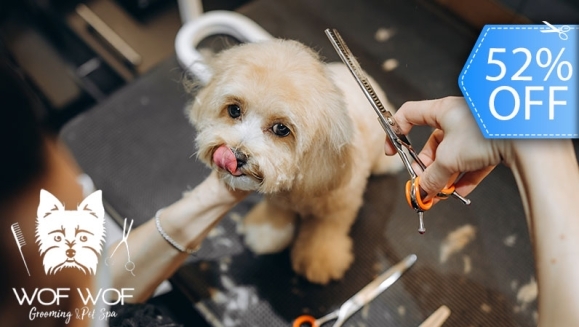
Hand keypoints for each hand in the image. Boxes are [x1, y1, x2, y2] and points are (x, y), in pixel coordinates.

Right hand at [384, 97, 508, 199]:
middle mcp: (458, 117)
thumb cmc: (484, 134)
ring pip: (453, 155)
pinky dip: (465, 177)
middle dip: (426, 168)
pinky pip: (473, 162)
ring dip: (446, 176)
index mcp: (442, 110)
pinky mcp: (492, 144)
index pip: (409, 114)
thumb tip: (421, 192)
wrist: (525, 138)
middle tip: (423, 184)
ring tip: (442, 194)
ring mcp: (476, 131)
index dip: (396, 133)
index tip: (393, 152)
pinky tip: (459, 192)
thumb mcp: (448, 159)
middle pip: (432, 144)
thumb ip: (431, 178)